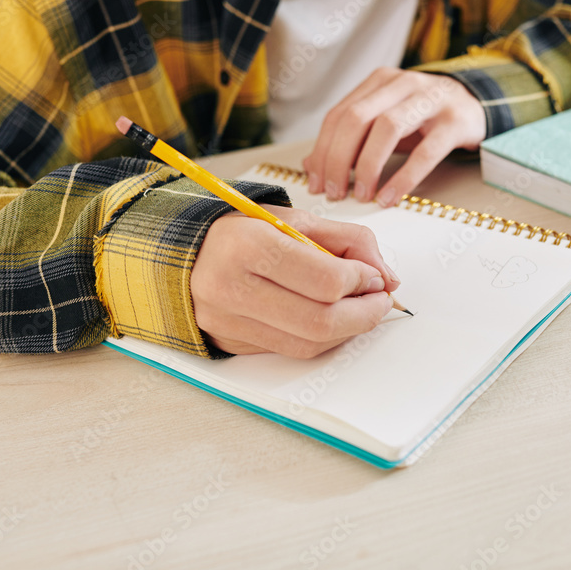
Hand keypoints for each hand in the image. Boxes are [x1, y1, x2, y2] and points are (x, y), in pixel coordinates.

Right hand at [190, 205, 399, 358]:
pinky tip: (330, 319)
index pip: (326, 280)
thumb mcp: (295, 219)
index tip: (374, 277)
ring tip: (358, 310)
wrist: (184, 253)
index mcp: (249, 245)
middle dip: (363, 315)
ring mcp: (228, 322)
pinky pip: (290, 350)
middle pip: (320, 321)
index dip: (362, 282)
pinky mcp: (230, 343)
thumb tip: (387, 277)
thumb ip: (349, 241)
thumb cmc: (244, 231)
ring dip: (347, 331)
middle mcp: (232, 288)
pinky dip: (320, 339)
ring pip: (308, 344)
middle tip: (379, 302)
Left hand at [302, 68, 485, 206]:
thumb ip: (350, 141)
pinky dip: (403, 178)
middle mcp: (402, 84)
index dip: (323, 151)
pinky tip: (389, 197)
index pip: (340, 114)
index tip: (315, 182)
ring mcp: (431, 99)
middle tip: (334, 191)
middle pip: (357, 118)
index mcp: (380, 82)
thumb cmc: (424, 119)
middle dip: (338, 159)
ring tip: (361, 195)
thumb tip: (312, 166)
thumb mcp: (384, 123)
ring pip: (387, 127)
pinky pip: (425, 152)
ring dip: (368, 166)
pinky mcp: (455, 121)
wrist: (474, 107)